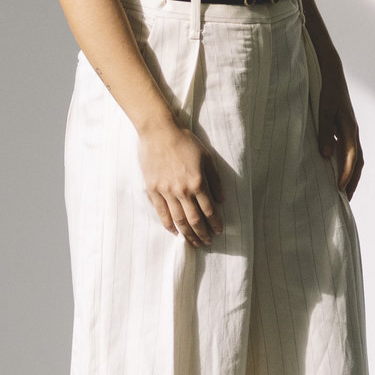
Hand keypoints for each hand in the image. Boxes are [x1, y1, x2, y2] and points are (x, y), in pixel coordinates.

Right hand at [137, 115, 223, 245]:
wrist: (158, 131)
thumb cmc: (185, 141)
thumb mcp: (207, 156)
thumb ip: (215, 180)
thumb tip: (221, 200)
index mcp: (198, 182)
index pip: (209, 210)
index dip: (215, 223)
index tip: (218, 232)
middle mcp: (182, 190)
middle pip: (194, 220)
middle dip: (202, 234)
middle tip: (207, 243)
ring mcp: (166, 191)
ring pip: (178, 220)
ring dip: (187, 234)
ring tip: (193, 242)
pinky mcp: (153, 189)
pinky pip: (161, 212)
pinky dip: (168, 225)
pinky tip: (174, 232)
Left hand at [315, 60, 363, 197]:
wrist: (332, 73)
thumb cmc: (327, 90)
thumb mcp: (324, 109)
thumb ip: (324, 131)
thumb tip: (326, 155)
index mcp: (350, 128)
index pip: (351, 157)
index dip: (346, 174)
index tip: (340, 189)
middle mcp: (353, 131)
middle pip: (358, 162)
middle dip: (353, 181)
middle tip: (345, 199)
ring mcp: (351, 131)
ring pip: (356, 158)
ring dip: (352, 174)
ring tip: (344, 190)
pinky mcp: (345, 129)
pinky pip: (350, 151)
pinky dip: (347, 164)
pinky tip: (338, 171)